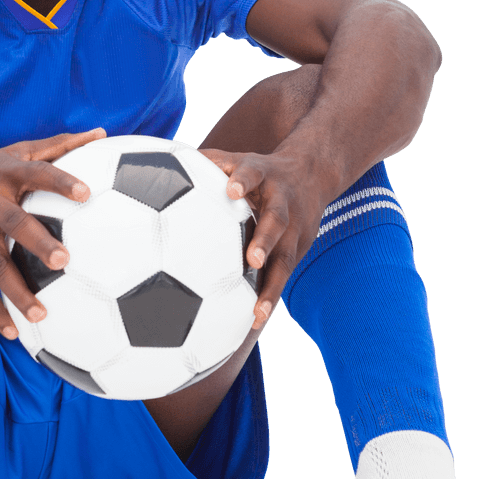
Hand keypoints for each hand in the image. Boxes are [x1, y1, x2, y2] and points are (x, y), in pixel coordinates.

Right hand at [0, 129, 105, 337]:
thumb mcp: (13, 152)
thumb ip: (58, 145)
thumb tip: (101, 132)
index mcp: (5, 174)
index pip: (36, 173)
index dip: (60, 181)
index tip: (86, 192)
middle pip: (13, 223)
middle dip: (37, 242)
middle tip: (64, 261)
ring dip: (16, 291)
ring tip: (42, 314)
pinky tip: (15, 334)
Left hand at [199, 148, 329, 328]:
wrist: (313, 173)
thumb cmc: (260, 170)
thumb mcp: (240, 157)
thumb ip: (210, 160)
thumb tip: (164, 158)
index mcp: (263, 175)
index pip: (253, 173)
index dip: (244, 180)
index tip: (232, 189)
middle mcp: (282, 202)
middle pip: (277, 220)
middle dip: (265, 241)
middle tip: (252, 260)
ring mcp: (294, 229)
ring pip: (285, 258)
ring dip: (271, 285)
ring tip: (257, 312)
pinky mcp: (299, 249)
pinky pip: (284, 276)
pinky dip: (270, 297)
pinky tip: (254, 321)